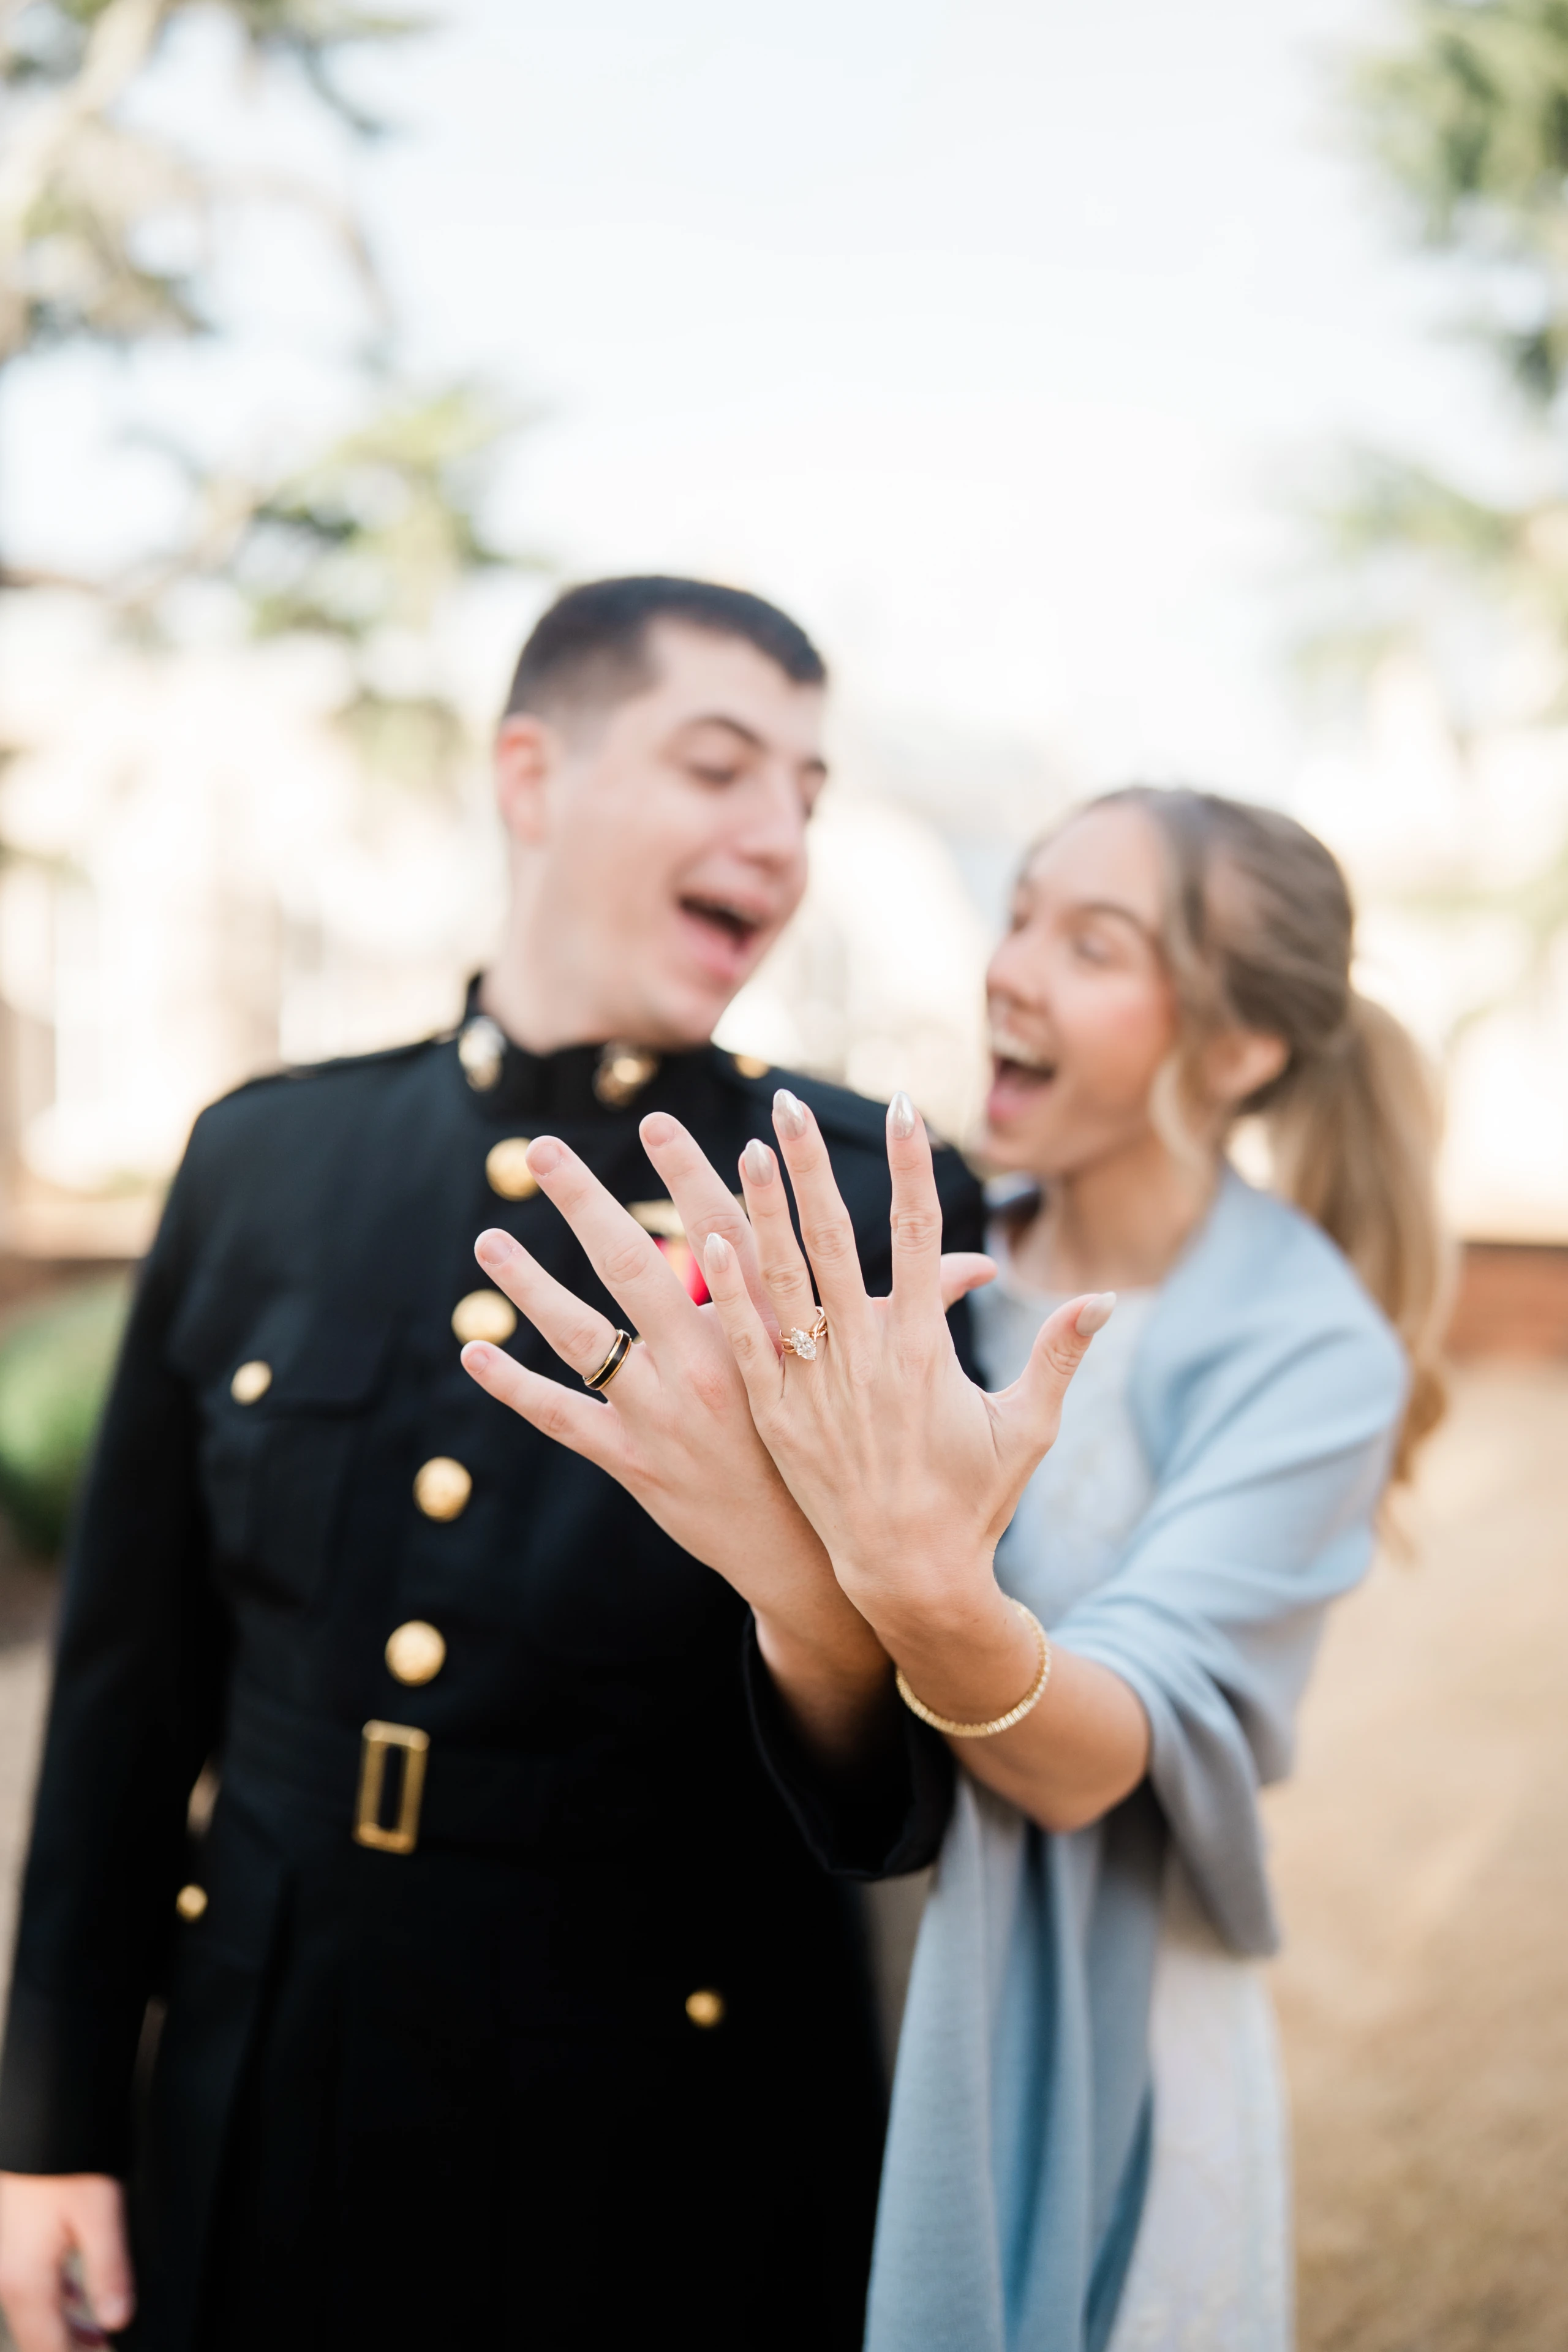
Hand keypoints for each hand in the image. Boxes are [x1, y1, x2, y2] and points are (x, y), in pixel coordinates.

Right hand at [0, 2173, 132, 2350]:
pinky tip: (87, 2308)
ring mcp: (10, 2268)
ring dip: (71, 2337)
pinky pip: (38, 2297)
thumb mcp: (99, 2213)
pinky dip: (64, 2311)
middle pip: (41, 2342)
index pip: (51, 2350)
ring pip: (39, 2322)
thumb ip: (108, 2271)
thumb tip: (117, 2320)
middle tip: (111, 2350)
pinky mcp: (17, 2252)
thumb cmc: (62, 2163)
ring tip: (105, 2342)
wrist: (36, 2124)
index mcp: (26, 2284)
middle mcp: (11, 2283)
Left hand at [459, 1113, 889, 1752]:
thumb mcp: (934, 1386)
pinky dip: (520, 1387)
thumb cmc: (906, 1476)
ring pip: (590, 1333)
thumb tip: (990, 1261)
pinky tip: (475, 1349)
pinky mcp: (642, 1462)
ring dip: (534, 1282)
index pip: (755, 1230)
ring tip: (488, 1234)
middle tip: (570, 1138)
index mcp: (789, 1335)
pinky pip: (568, 1418)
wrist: (864, 1570)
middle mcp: (725, 1362)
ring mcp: (677, 1412)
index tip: (702, 1115)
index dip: (727, 1172)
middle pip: (656, 1258)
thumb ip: (946, 1307)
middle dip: (610, 1193)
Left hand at [701, 1087, 1111, 1724]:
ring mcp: (815, 1387)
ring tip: (744, 1150)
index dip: (912, 1168)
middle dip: (814, 1168)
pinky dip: (727, 1294)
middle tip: (791, 1106)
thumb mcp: (1028, 1429)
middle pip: (835, 1242)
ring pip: (783, 1282)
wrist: (911, 1578)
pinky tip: (706, 1245)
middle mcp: (865, 1359)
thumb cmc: (976, 1502)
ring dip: (761, 1212)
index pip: (920, 1238)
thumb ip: (1059, 1355)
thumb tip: (1104, 1297)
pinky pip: (747, 1344)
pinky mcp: (778, 1418)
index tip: (903, 1108)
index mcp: (926, 1351)